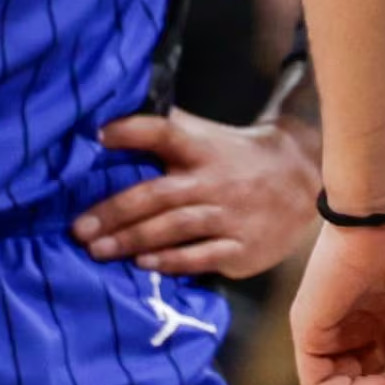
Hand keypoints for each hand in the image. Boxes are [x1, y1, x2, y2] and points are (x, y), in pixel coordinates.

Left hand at [75, 109, 319, 278]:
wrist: (306, 180)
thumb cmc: (240, 159)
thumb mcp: (212, 138)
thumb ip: (171, 132)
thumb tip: (115, 119)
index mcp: (206, 150)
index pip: (167, 134)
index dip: (133, 131)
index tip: (99, 135)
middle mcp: (217, 181)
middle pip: (159, 193)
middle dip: (115, 211)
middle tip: (79, 228)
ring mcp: (232, 215)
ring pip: (175, 227)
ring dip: (133, 239)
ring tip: (98, 250)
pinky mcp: (243, 247)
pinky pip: (201, 256)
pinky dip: (170, 261)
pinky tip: (144, 264)